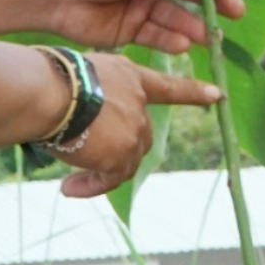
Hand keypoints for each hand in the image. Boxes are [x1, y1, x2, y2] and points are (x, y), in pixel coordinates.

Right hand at [52, 53, 219, 197]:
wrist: (47, 91)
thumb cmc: (48, 79)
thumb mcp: (80, 77)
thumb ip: (94, 97)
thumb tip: (81, 120)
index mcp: (129, 76)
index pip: (167, 87)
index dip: (192, 92)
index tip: (217, 95)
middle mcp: (138, 102)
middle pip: (140, 135)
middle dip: (116, 150)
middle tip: (84, 155)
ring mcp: (134, 129)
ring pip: (125, 160)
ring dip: (98, 173)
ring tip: (69, 181)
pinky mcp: (121, 154)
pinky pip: (110, 180)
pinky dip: (91, 187)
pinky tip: (68, 189)